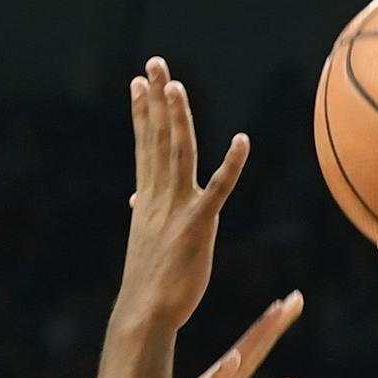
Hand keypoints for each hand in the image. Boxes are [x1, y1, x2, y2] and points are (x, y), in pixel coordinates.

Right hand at [118, 57, 250, 330]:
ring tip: (176, 86)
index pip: (145, 148)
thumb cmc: (149, 284)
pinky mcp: (198, 227)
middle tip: (154, 64)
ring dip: (178, 120)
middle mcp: (159, 199)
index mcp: (148, 201)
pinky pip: (218, 190)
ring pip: (178, 155)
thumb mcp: (145, 242)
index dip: (142, 114)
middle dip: (155, 101)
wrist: (146, 314)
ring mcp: (177, 210)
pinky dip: (231, 165)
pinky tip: (242, 141)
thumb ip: (145, 214)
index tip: (137, 83)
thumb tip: (135, 201)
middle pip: (157, 140)